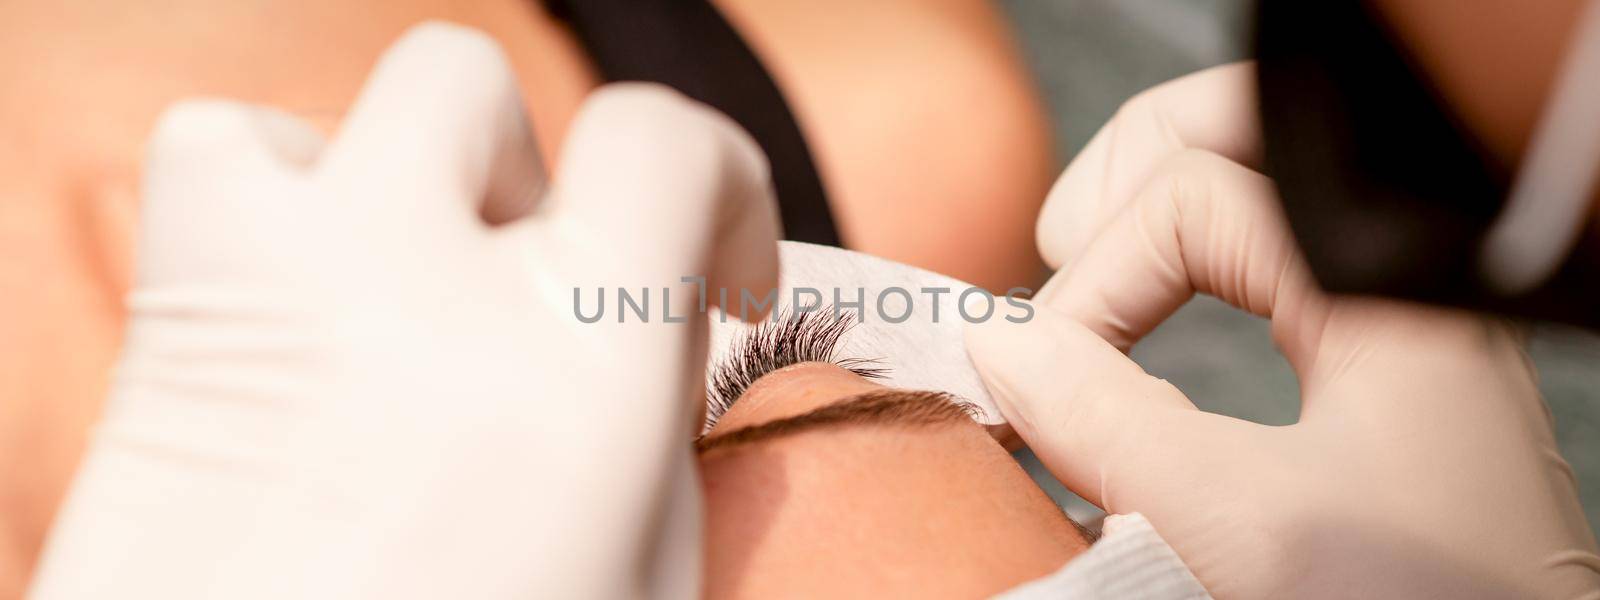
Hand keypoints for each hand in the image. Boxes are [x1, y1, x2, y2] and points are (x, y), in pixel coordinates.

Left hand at [30, 23, 778, 598]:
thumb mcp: (642, 569)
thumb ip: (658, 406)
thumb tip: (667, 301)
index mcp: (576, 366)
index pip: (666, 141)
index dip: (722, 185)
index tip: (721, 272)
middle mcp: (421, 287)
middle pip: (481, 90)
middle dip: (536, 176)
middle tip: (545, 287)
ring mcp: (284, 284)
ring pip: (355, 100)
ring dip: (412, 171)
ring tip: (422, 286)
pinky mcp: (182, 314)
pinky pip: (225, 150)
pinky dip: (284, 190)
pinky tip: (321, 292)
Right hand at [966, 62, 1599, 597]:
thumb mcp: (1235, 520)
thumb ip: (1101, 417)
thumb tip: (997, 342)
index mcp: (1388, 284)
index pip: (1194, 197)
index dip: (1096, 275)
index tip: (1040, 374)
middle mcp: (1404, 293)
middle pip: (1246, 155)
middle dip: (1132, 190)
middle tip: (1053, 252)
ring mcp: (1403, 346)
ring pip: (1263, 224)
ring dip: (1159, 250)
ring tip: (1091, 303)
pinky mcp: (1392, 410)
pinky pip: (1282, 297)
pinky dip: (1199, 301)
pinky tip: (1154, 353)